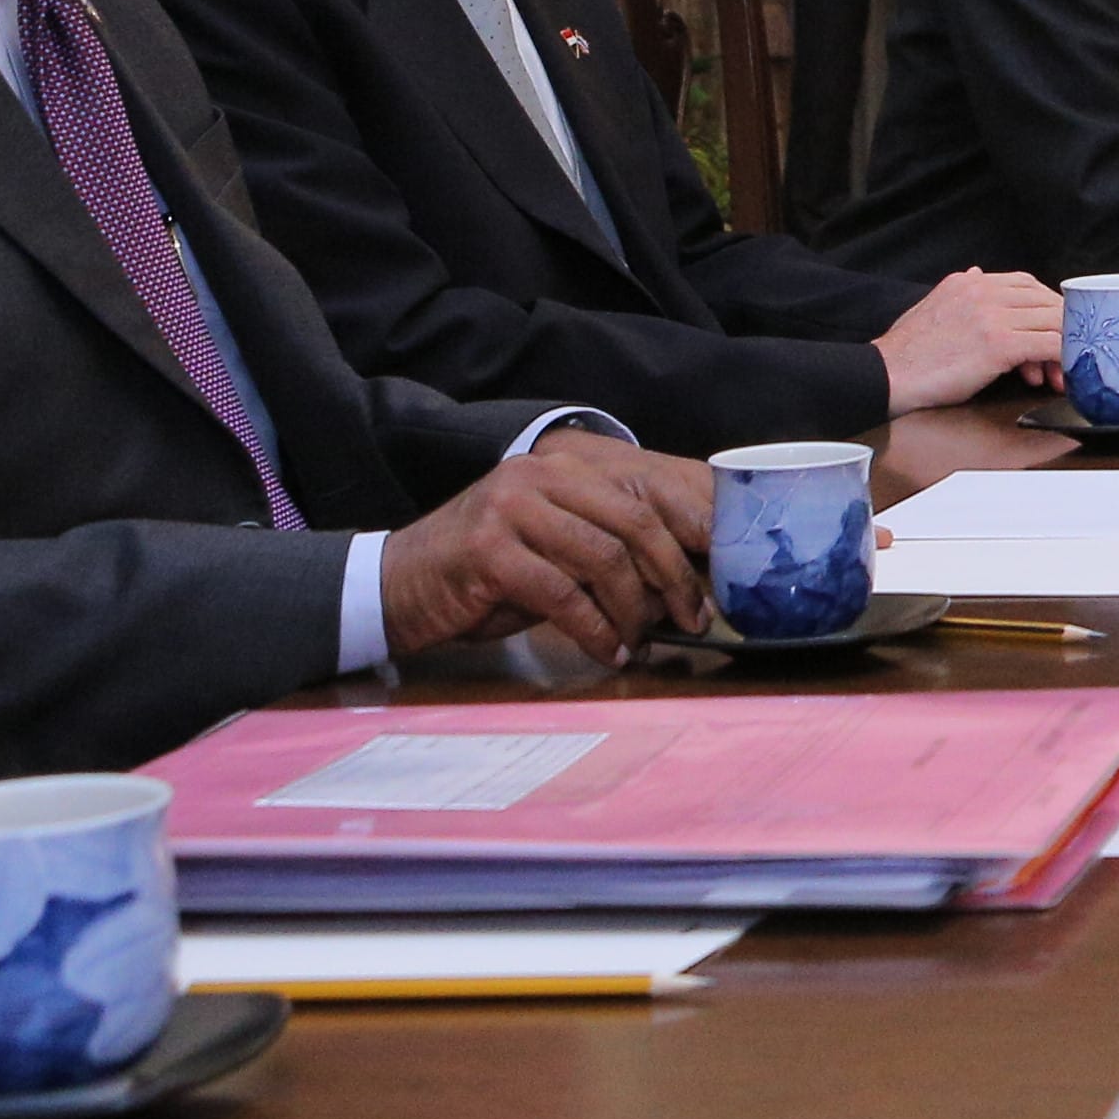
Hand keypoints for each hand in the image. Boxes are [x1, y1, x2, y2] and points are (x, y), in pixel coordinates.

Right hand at [376, 437, 713, 658]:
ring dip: (634, 610)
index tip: (722, 569)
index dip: (691, 531)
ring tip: (643, 640)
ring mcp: (511, 508)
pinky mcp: (488, 551)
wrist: (396, 586)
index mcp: (561, 467)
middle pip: (634, 522)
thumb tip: (680, 581)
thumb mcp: (551, 547)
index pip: (645, 492)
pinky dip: (595, 630)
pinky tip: (608, 651)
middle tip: (693, 616)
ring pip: (604, 558)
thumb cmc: (484, 576)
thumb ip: (605, 548)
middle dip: (673, 575)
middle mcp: (538, 475)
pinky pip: (564, 595)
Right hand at [871, 268, 1066, 414]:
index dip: (1044, 310)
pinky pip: (1048, 344)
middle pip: (1045, 302)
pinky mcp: (998, 344)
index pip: (1027, 285)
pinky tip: (1059, 373)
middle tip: (1059, 357)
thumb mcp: (932, 306)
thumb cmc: (908, 353)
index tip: (1048, 332)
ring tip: (1055, 373)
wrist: (886, 376)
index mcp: (970, 282)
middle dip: (1058, 330)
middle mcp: (983, 291)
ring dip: (1062, 348)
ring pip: (1052, 322)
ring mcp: (992, 316)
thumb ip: (961, 292)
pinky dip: (1061, 358)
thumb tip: (978, 274)